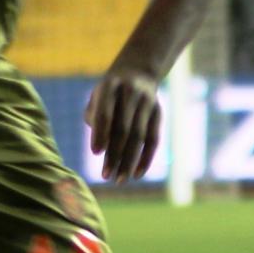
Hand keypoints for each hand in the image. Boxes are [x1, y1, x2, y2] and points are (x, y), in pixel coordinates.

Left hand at [84, 63, 162, 183]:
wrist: (137, 72)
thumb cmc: (109, 93)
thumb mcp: (97, 98)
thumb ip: (95, 118)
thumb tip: (102, 148)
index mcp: (109, 87)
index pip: (105, 113)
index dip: (101, 133)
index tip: (95, 154)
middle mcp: (130, 93)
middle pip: (123, 128)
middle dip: (114, 154)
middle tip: (105, 176)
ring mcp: (147, 103)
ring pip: (139, 136)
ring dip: (129, 161)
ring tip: (119, 179)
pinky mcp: (159, 113)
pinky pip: (154, 139)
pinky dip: (146, 158)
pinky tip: (137, 174)